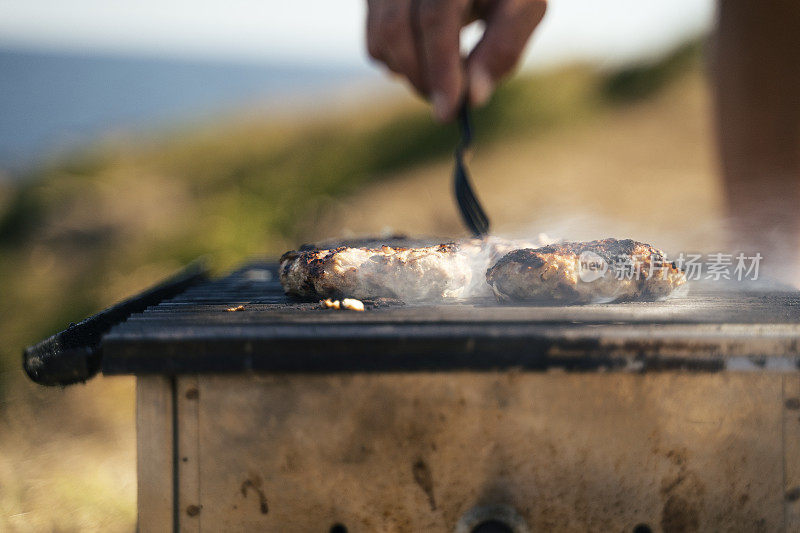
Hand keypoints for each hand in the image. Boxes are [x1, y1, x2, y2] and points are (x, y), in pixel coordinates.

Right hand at [366, 0, 546, 121]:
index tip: (448, 111)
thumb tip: (473, 97)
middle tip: (448, 102)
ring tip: (444, 73)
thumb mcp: (523, 8)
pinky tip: (426, 58)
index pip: (435, 16)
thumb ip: (503, 48)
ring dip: (410, 72)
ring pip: (381, 36)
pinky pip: (374, 41)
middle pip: (397, 28)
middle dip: (422, 77)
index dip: (440, 67)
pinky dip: (398, 63)